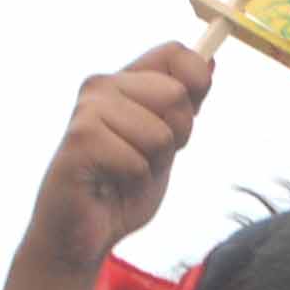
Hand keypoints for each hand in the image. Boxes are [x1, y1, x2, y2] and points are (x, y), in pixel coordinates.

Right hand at [26, 45, 214, 276]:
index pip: (176, 53)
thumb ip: (183, 107)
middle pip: (176, 95)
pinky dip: (134, 183)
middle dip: (174, 139)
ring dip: (151, 166)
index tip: (181, 121)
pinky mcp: (80, 140)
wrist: (81, 235)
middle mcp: (102, 85)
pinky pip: (137, 161)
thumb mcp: (164, 144)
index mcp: (124, 81)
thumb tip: (209, 64)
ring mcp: (88, 110)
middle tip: (143, 159)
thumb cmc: (120, 190)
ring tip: (123, 174)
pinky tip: (108, 185)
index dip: (195, 85)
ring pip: (160, 133)